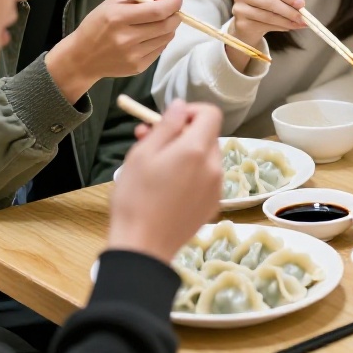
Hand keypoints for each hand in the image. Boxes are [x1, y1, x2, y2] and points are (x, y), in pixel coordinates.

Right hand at [46, 0, 181, 101]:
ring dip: (169, 27)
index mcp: (118, 18)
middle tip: (173, 10)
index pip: (157, 11)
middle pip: (166, 25)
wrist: (82, 57)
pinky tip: (150, 36)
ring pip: (166, 38)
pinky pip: (160, 50)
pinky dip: (161, 40)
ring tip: (159, 22)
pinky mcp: (137, 67)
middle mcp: (126, 38)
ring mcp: (133, 55)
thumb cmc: (98, 23)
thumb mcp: (113, 1)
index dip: (172, 4)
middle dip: (175, 15)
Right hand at [106, 100, 222, 263]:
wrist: (143, 246)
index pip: (210, 113)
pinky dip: (191, 174)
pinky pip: (206, 178)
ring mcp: (216, 187)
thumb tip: (180, 106)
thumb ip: (166, 125)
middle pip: (207, 136)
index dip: (190, 111)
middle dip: (182, 133)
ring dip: (185, 153)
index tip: (169, 121)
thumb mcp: (143, 154)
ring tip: (155, 164)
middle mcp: (214, 166)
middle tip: (150, 140)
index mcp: (197, 150)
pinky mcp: (212, 205)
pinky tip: (167, 186)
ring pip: (206, 157)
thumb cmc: (136, 198)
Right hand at [229, 0, 305, 61]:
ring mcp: (239, 9)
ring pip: (268, 16)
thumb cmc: (263, 5)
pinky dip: (280, 27)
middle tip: (303, 17)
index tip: (302, 4)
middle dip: (289, 10)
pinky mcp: (241, 23)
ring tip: (299, 24)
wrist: (247, 25)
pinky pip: (264, 26)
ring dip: (287, 21)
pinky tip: (288, 27)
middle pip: (269, 2)